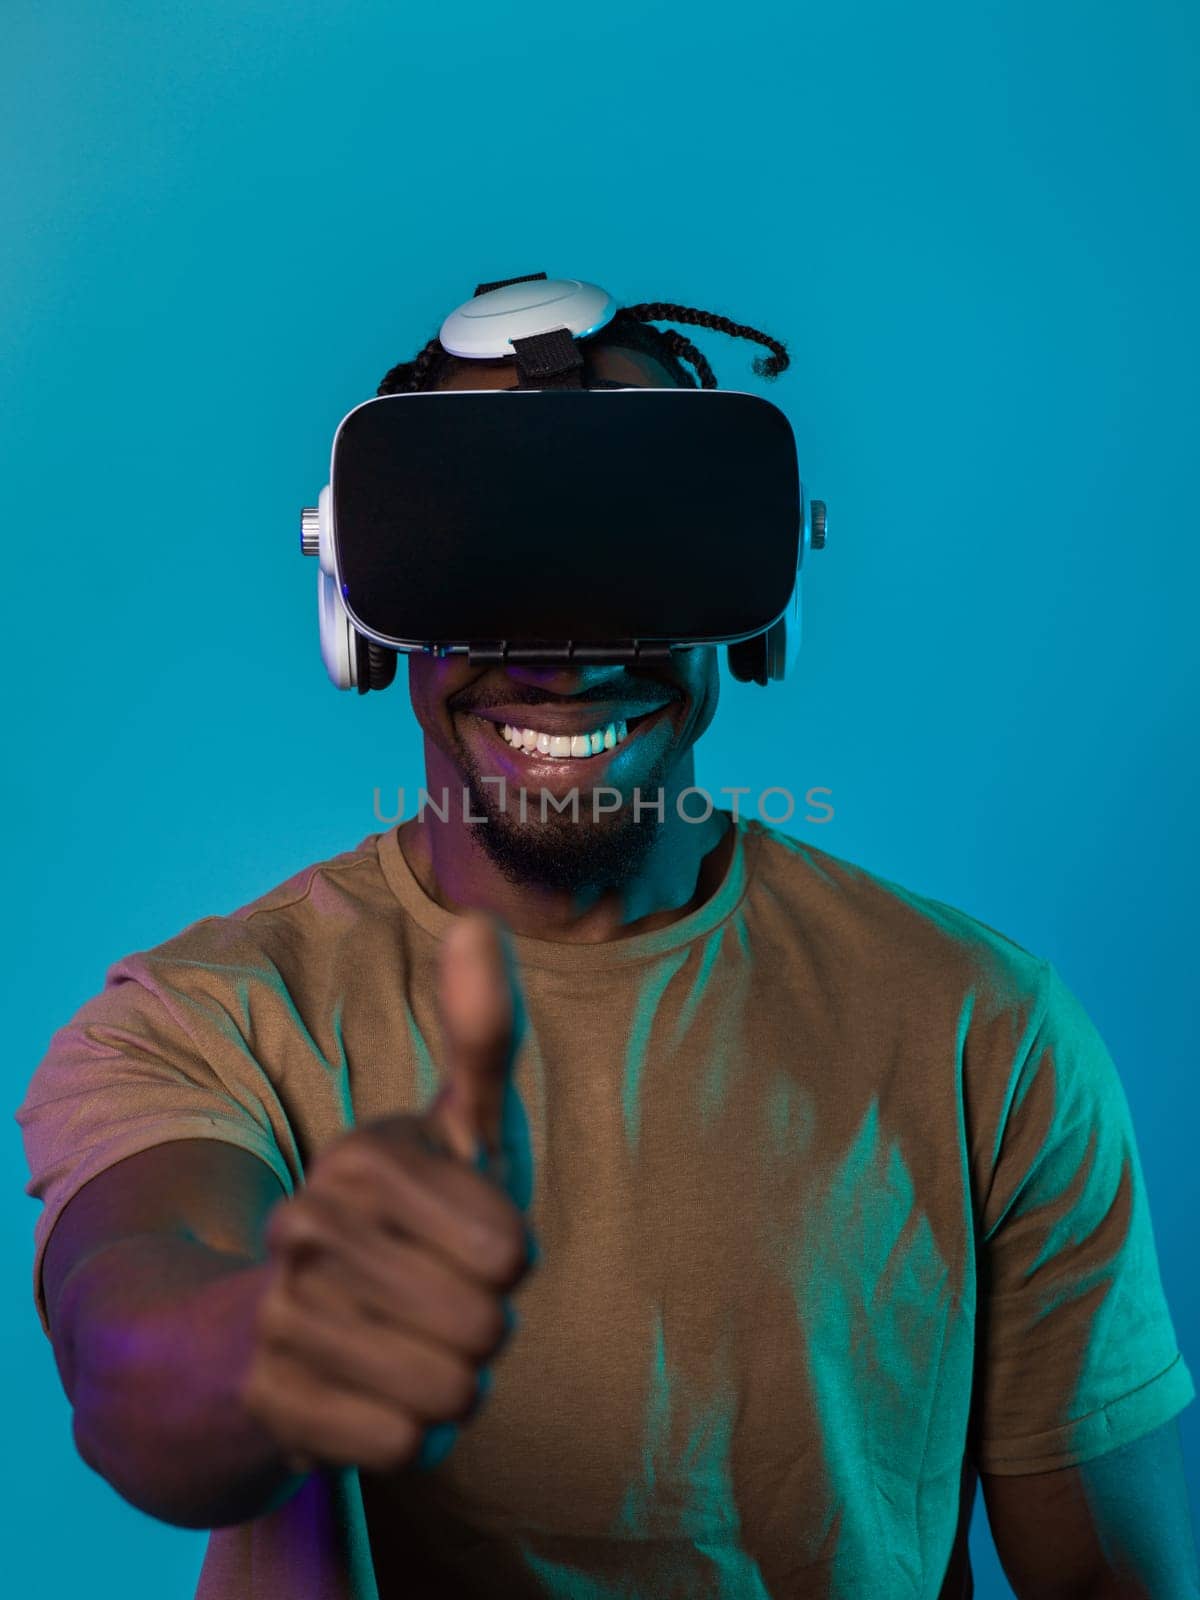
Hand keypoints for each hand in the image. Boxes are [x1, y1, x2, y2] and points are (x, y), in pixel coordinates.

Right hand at [240, 912, 534, 1475]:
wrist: (266, 1332)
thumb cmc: (402, 1221)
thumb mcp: (454, 1128)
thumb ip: (480, 1032)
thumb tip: (475, 914)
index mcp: (364, 1158)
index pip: (511, 1252)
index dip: (507, 1260)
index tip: (461, 1239)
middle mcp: (308, 1227)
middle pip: (485, 1327)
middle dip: (482, 1327)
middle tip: (434, 1300)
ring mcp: (282, 1314)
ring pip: (447, 1392)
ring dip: (448, 1383)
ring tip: (405, 1344)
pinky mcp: (272, 1402)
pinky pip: (401, 1446)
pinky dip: (406, 1434)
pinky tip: (370, 1394)